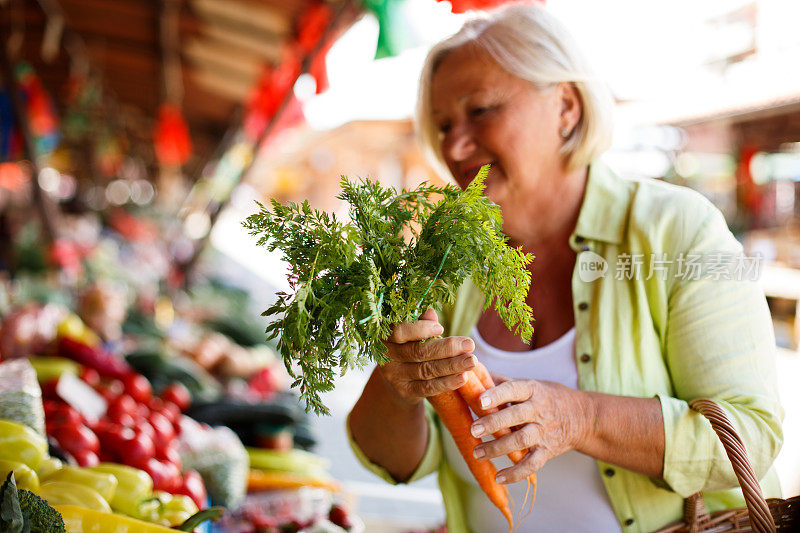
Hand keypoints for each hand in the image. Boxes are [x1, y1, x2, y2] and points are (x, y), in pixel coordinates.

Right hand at [378, 308, 475, 404]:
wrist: (397, 381)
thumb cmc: (408, 348)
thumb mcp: (411, 334)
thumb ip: (420, 322)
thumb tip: (431, 312)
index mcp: (386, 336)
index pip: (400, 332)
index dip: (420, 329)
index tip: (441, 328)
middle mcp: (387, 357)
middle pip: (418, 352)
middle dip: (447, 348)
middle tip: (469, 344)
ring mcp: (394, 376)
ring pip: (426, 370)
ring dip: (452, 365)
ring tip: (471, 361)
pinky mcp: (405, 392)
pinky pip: (428, 387)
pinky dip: (447, 383)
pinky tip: (463, 377)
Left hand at [470, 378, 592, 483]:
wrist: (581, 417)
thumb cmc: (546, 397)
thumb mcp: (530, 384)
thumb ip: (503, 382)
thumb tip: (475, 371)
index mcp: (532, 390)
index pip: (514, 390)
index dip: (497, 395)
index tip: (480, 401)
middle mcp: (539, 410)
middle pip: (516, 416)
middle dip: (493, 423)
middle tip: (473, 430)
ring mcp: (544, 432)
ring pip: (521, 441)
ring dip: (498, 448)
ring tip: (477, 452)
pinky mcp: (547, 451)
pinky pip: (532, 464)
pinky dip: (516, 473)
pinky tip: (499, 477)